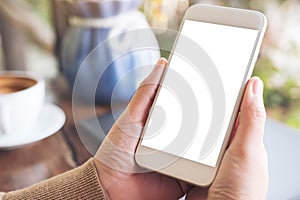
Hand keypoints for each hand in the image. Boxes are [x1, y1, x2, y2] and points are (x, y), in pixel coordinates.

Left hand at [94, 58, 267, 199]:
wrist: (113, 187)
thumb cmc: (116, 151)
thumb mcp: (131, 117)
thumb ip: (146, 93)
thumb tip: (162, 64)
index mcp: (164, 120)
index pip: (188, 102)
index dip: (204, 91)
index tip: (222, 77)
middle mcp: (176, 136)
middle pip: (202, 122)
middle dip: (219, 112)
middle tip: (237, 98)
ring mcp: (182, 155)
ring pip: (207, 143)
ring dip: (221, 135)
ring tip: (238, 121)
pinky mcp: (186, 174)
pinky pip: (205, 166)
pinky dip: (216, 160)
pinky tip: (227, 149)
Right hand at [186, 77, 268, 198]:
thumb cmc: (241, 191)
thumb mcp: (248, 151)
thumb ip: (251, 119)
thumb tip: (255, 85)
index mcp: (242, 139)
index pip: (235, 108)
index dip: (226, 90)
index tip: (214, 72)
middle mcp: (225, 147)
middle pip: (212, 118)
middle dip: (202, 104)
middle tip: (188, 85)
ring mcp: (208, 157)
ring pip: (196, 131)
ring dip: (187, 121)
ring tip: (175, 103)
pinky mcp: (193, 167)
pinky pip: (185, 147)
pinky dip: (178, 139)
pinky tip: (170, 130)